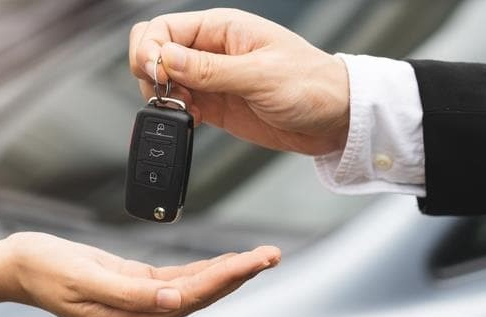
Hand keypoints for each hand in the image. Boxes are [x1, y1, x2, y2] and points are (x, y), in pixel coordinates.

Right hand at [0, 232, 279, 316]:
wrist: (16, 265)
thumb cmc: (43, 267)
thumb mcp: (84, 276)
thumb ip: (131, 291)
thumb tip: (177, 301)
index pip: (189, 299)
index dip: (224, 279)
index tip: (253, 262)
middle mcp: (137, 315)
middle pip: (199, 295)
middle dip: (237, 275)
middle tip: (271, 255)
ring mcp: (136, 302)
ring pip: (192, 288)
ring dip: (226, 272)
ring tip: (258, 258)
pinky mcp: (132, 285)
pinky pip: (175, 279)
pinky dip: (202, 270)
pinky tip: (223, 262)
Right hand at [129, 8, 349, 155]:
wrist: (336, 119)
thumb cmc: (312, 85)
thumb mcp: (260, 75)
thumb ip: (209, 70)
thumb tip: (164, 59)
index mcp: (222, 28)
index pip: (164, 28)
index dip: (150, 50)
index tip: (156, 75)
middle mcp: (212, 50)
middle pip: (156, 50)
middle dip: (149, 71)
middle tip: (164, 92)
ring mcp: (211, 78)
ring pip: (162, 79)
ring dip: (161, 95)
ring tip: (184, 108)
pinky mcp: (214, 104)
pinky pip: (179, 104)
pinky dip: (176, 113)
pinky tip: (191, 119)